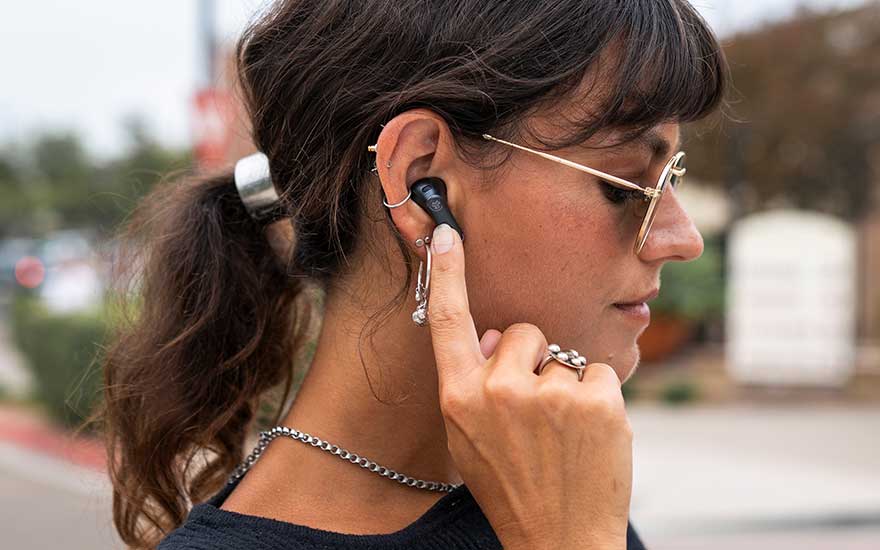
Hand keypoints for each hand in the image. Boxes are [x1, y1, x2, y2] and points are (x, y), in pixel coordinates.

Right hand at [427, 223, 632, 549]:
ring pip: (563, 354)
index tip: (447, 233)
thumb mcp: (470, 442)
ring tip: (564, 435)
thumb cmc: (514, 488)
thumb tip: (494, 338)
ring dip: (567, 384)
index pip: (448, 321)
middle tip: (538, 412)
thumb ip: (473, 386)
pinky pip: (598, 370)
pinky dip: (599, 397)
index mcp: (460, 399)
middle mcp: (498, 391)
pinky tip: (591, 434)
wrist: (561, 541)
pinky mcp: (594, 400)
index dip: (446, 274)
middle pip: (524, 332)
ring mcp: (548, 394)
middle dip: (534, 359)